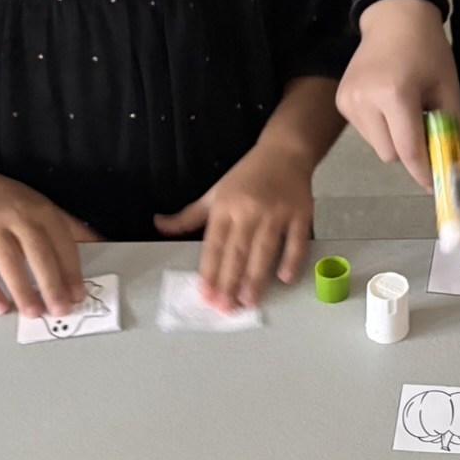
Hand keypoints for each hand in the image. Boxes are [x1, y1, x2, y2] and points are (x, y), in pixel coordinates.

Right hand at [0, 169, 98, 317]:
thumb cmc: (12, 203)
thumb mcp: (44, 208)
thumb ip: (71, 228)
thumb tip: (103, 245)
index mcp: (41, 210)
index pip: (61, 243)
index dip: (71, 270)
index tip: (78, 295)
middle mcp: (16, 215)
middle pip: (37, 252)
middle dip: (51, 282)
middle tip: (60, 310)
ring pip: (7, 259)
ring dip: (21, 288)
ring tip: (33, 312)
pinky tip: (0, 306)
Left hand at [155, 138, 313, 310]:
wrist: (285, 152)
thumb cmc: (248, 175)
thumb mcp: (214, 193)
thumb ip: (188, 216)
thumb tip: (158, 224)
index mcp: (226, 207)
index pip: (214, 245)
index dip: (209, 271)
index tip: (205, 294)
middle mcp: (249, 211)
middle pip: (237, 251)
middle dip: (230, 282)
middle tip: (224, 307)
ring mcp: (276, 213)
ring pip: (264, 249)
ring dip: (256, 277)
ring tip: (248, 301)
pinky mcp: (300, 214)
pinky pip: (296, 240)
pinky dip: (291, 259)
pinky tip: (285, 278)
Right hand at [336, 0, 459, 190]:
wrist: (394, 19)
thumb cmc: (428, 51)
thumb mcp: (448, 87)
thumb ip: (450, 128)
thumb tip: (449, 164)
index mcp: (395, 95)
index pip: (408, 150)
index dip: (423, 172)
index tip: (435, 185)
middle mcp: (365, 101)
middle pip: (390, 154)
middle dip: (411, 153)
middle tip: (426, 136)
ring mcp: (348, 101)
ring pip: (377, 146)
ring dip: (395, 140)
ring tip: (406, 110)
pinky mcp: (340, 101)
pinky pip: (366, 132)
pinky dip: (381, 128)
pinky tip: (387, 103)